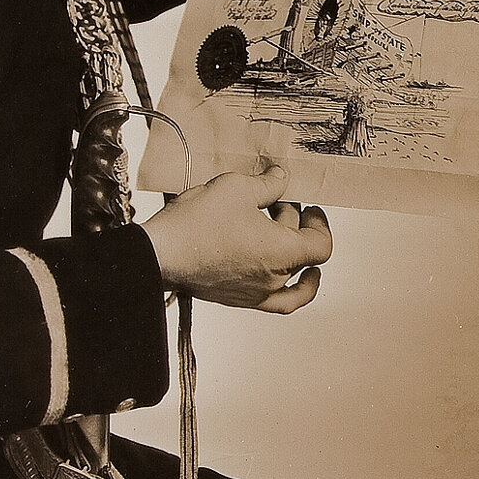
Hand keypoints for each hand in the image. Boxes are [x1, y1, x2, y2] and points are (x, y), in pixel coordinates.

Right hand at [143, 157, 334, 311]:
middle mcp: (274, 279)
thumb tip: (282, 178)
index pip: (321, 244)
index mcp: (283, 253)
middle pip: (302, 256)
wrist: (158, 255)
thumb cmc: (196, 224)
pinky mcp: (236, 300)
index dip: (320, 224)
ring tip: (273, 229)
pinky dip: (283, 287)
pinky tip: (273, 270)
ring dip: (288, 251)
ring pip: (288, 275)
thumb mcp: (238, 188)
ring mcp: (255, 294)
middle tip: (277, 203)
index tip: (311, 208)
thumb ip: (268, 183)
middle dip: (295, 225)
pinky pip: (274, 300)